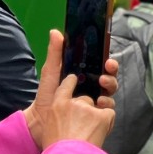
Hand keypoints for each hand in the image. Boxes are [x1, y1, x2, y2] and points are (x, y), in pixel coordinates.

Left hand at [25, 29, 117, 149]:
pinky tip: (100, 103)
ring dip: (110, 86)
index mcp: (83, 75)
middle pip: (109, 78)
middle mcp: (91, 87)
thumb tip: (55, 31)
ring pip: (110, 91)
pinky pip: (108, 109)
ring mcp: (94, 102)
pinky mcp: (95, 116)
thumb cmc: (45, 96)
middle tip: (105, 73)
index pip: (101, 66)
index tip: (107, 60)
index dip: (108, 62)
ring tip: (102, 86)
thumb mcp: (50, 73)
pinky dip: (107, 105)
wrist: (40, 122)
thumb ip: (55, 53)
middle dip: (112, 74)